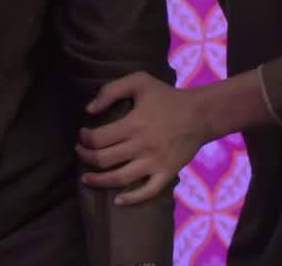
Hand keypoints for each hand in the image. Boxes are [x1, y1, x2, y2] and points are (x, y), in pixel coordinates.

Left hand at [77, 72, 210, 204]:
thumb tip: (89, 110)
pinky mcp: (167, 173)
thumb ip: (111, 90)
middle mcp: (141, 146)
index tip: (82, 136)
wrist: (201, 114)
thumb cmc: (168, 97)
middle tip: (80, 153)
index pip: (98, 138)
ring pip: (119, 179)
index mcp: (133, 124)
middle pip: (104, 160)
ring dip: (99, 181)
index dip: (84, 139)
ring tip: (86, 179)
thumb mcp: (140, 81)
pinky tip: (117, 200)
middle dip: (85, 158)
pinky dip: (131, 199)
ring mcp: (154, 163)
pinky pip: (147, 192)